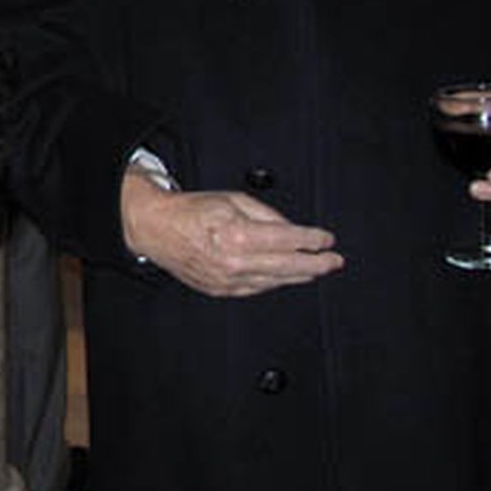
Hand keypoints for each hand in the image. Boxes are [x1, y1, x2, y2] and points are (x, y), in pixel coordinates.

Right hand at [120, 167, 343, 297]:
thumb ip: (265, 214)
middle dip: (316, 264)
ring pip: (275, 281)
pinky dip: (274, 282)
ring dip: (298, 275)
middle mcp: (235, 262)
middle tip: (334, 261)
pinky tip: (286, 277)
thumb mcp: (232, 199)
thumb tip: (291, 229)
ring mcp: (228, 280)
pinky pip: (257, 289)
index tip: (327, 239)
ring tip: (315, 270)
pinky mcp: (221, 290)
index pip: (288, 240)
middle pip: (288, 266)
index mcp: (238, 235)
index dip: (312, 240)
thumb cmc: (191, 212)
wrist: (157, 229)